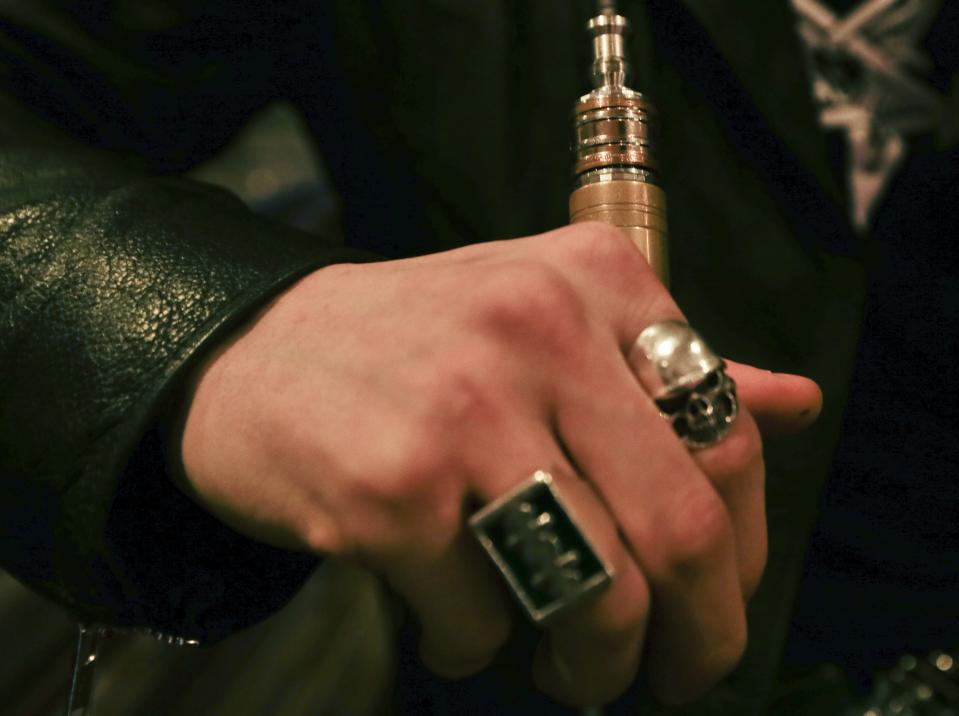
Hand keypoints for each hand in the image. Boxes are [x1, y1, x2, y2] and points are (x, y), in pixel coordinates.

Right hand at [176, 223, 820, 706]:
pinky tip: (448, 619)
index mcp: (596, 279)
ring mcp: (464, 409)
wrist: (247, 351)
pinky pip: (477, 620)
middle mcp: (538, 328)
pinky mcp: (391, 490)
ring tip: (565, 665)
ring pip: (597, 592)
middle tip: (669, 675)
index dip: (741, 552)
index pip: (729, 436)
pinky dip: (472, 646)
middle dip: (697, 638)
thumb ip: (672, 367)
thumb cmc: (415, 346)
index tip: (717, 602)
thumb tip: (796, 405)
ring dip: (591, 662)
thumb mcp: (549, 322)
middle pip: (684, 526)